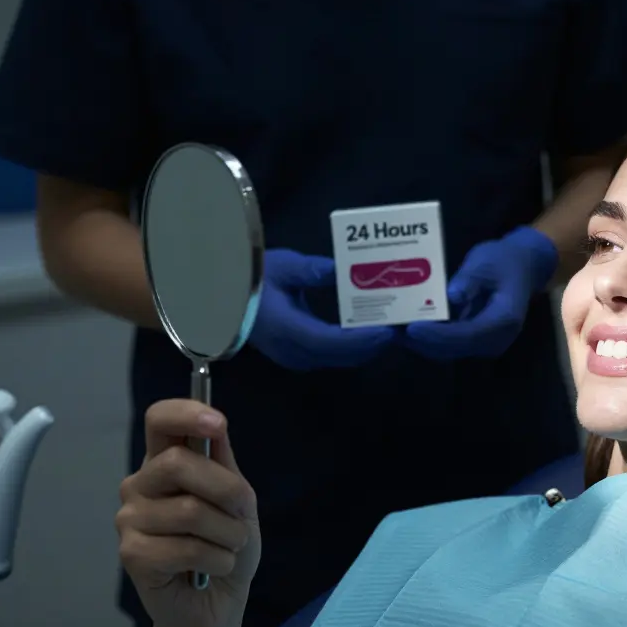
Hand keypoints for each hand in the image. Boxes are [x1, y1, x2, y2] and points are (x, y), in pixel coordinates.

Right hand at [117, 401, 259, 626]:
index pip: (159, 419)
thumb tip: (215, 427)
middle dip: (227, 491)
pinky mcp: (132, 554)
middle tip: (240, 516)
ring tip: (228, 547)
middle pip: (178, 463)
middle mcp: (140, 485)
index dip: (186, 414)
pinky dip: (217, 559)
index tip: (218, 423)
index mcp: (164, 461)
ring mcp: (130, 519)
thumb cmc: (226, 543)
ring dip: (228, 534)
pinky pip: (187, 547)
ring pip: (190, 510)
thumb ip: (223, 464)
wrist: (217, 600)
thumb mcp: (237, 499)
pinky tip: (212, 567)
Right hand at [250, 249, 393, 370]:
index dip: (363, 339)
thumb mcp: (283, 267)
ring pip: (340, 359)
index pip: (332, 342)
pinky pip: (333, 356)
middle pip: (342, 356)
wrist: (224, 298)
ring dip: (367, 347)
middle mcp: (294, 351)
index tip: (389, 329)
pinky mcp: (299, 356)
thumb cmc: (252, 280)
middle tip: (403, 326)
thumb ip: (312, 270)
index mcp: (287, 330)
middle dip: (374, 344)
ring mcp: (296, 357)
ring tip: (392, 326)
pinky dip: (354, 346)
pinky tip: (370, 330)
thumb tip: (340, 269)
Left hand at [403, 226, 557, 360]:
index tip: (412, 327)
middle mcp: (495, 340)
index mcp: (504, 320)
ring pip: (447, 351)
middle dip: (421, 341)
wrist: (520, 268)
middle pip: (454, 349)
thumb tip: (451, 296)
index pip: (468, 334)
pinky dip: (426, 339)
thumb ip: (470, 279)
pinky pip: (447, 345)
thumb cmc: (503, 261)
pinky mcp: (473, 342)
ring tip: (391, 329)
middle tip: (391, 329)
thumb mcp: (486, 262)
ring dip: (419, 343)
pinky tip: (403, 326)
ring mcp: (484, 344)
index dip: (439, 334)